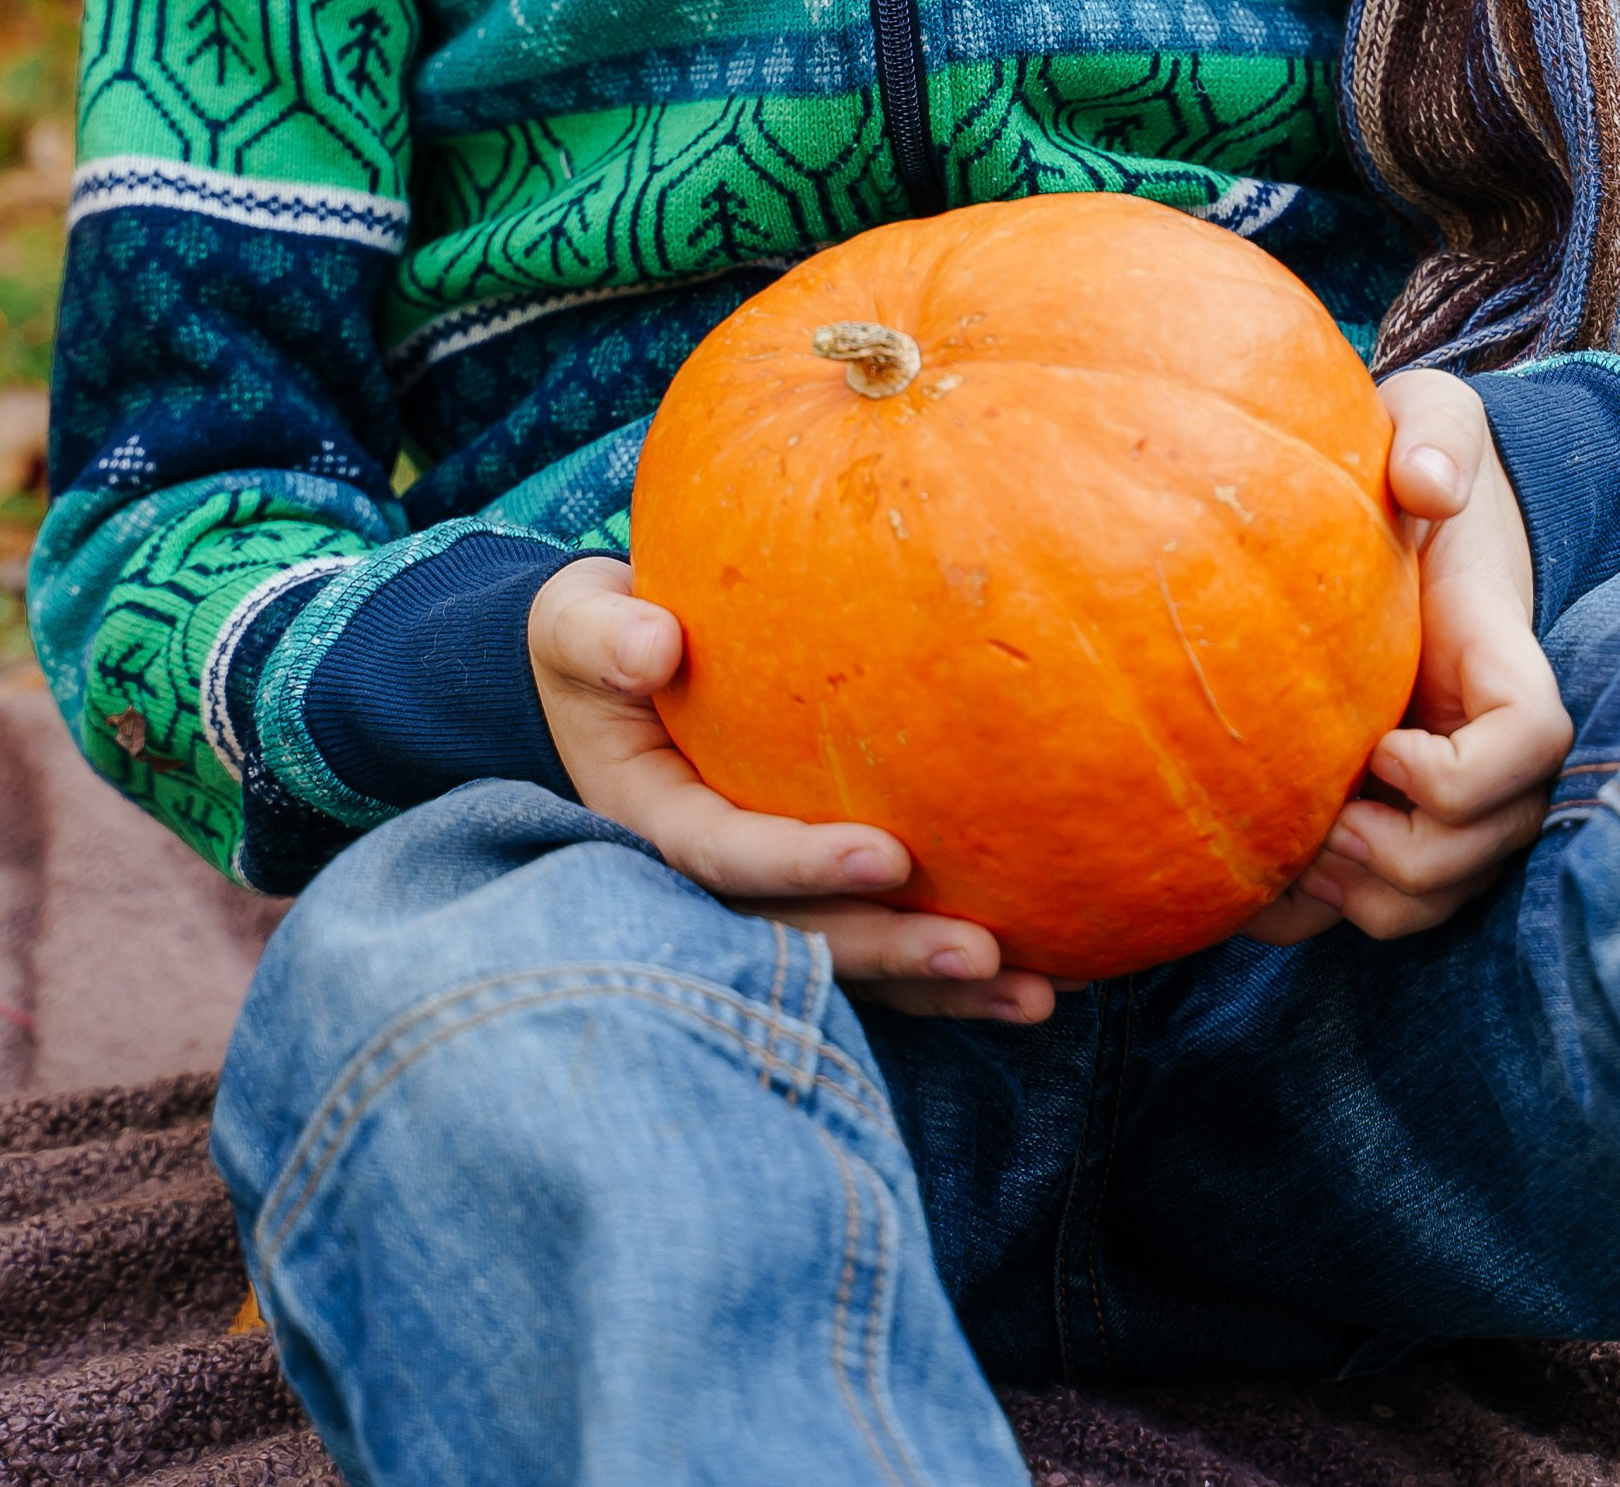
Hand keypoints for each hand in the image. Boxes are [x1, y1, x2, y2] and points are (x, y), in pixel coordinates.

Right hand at [527, 554, 1058, 1021]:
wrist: (616, 666)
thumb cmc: (602, 636)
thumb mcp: (579, 624)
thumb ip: (602, 634)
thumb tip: (653, 646)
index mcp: (649, 823)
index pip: (723, 858)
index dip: (799, 867)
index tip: (886, 856)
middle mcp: (707, 882)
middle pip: (800, 935)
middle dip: (888, 950)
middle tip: (979, 950)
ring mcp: (762, 899)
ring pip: (851, 959)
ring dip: (938, 985)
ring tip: (1033, 995)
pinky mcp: (810, 896)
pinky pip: (881, 939)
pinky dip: (952, 975)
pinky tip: (1040, 983)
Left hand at [1241, 369, 1571, 946]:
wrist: (1405, 508)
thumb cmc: (1413, 460)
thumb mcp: (1431, 419)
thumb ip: (1437, 436)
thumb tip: (1425, 483)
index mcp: (1504, 654)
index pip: (1533, 742)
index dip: (1466, 775)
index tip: (1384, 748)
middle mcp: (1493, 739)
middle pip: (1487, 847)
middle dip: (1401, 855)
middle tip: (1316, 817)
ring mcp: (1454, 788)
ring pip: (1438, 897)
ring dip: (1363, 894)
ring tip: (1286, 848)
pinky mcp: (1398, 813)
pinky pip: (1377, 902)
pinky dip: (1315, 913)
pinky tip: (1242, 889)